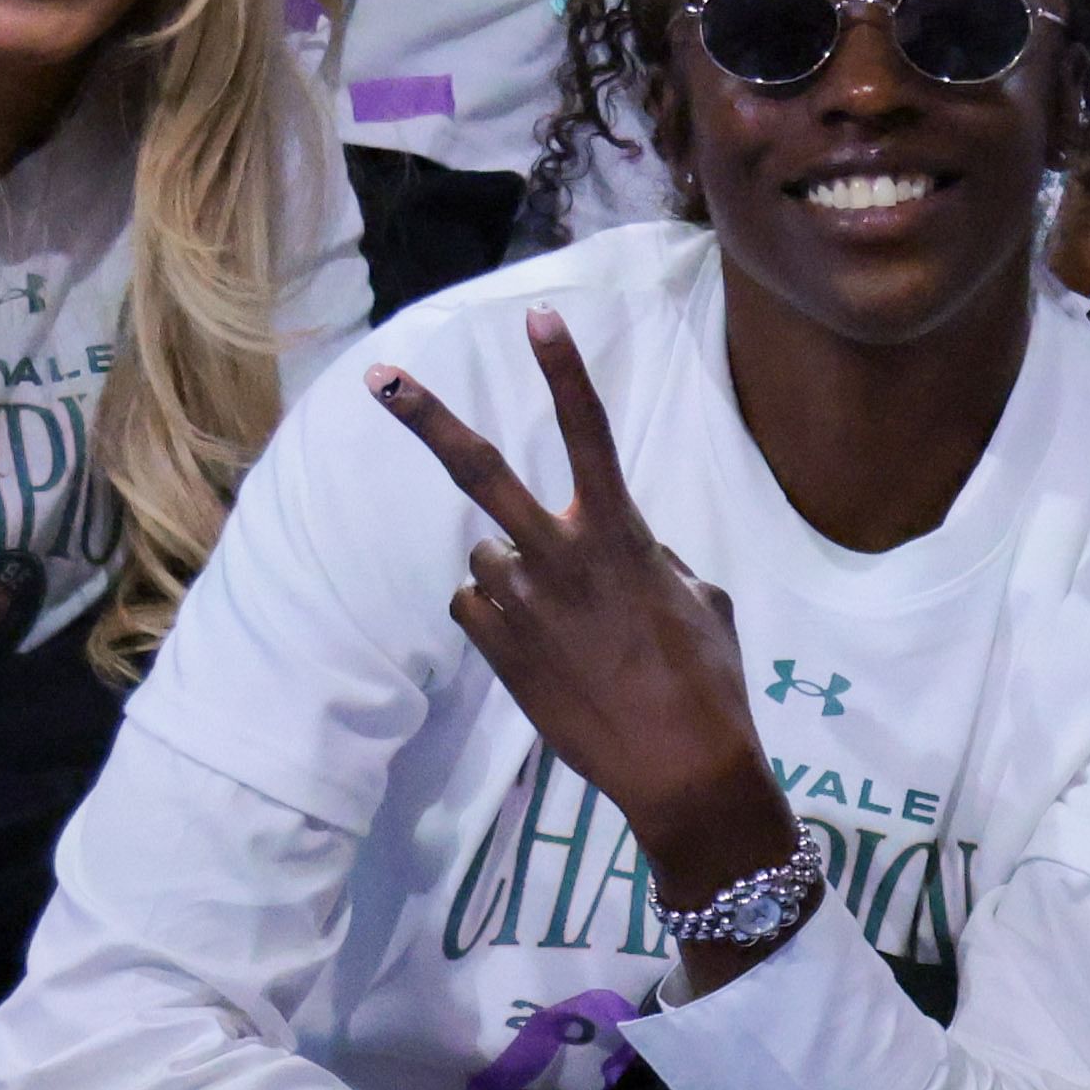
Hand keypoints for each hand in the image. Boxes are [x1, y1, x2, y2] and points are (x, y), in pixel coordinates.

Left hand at [373, 310, 780, 884]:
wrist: (682, 770)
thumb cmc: (710, 683)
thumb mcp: (704, 603)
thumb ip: (657, 560)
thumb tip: (630, 556)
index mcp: (620, 534)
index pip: (588, 432)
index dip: (564, 372)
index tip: (537, 319)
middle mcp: (558, 556)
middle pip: (478, 471)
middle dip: (425, 419)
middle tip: (380, 376)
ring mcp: (519, 603)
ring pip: (488, 558)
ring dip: (514, 576)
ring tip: (563, 625)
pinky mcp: (495, 649)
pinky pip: (476, 609)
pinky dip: (500, 620)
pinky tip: (542, 653)